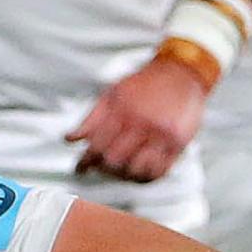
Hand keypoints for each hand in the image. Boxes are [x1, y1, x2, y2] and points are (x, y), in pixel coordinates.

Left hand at [69, 55, 208, 182]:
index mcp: (123, 111)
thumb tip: (70, 139)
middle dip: (104, 169)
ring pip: (136, 171)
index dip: (86, 161)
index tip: (82, 168)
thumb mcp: (113, 94)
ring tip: (120, 171)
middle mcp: (142, 124)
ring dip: (124, 176)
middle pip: (115, 161)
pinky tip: (139, 172)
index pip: (98, 145)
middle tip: (101, 169)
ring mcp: (161, 135)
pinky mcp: (178, 144)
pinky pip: (159, 172)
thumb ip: (91, 119)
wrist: (181, 73)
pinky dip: (145, 177)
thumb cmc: (145, 84)